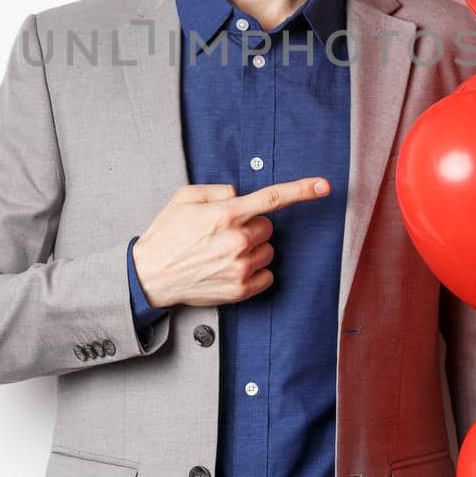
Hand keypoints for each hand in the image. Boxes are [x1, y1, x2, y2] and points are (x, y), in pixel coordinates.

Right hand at [130, 177, 330, 307]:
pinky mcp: (240, 290)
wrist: (150, 275)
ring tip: (222, 253)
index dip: (302, 190)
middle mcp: (238, 241)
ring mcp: (240, 267)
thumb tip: (240, 197)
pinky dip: (254, 272)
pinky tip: (230, 269)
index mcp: (226, 214)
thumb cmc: (167, 234)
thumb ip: (218, 191)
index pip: (273, 198)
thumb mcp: (185, 198)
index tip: (325, 186)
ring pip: (268, 251)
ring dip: (252, 250)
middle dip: (251, 227)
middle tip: (223, 234)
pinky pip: (267, 275)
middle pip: (268, 228)